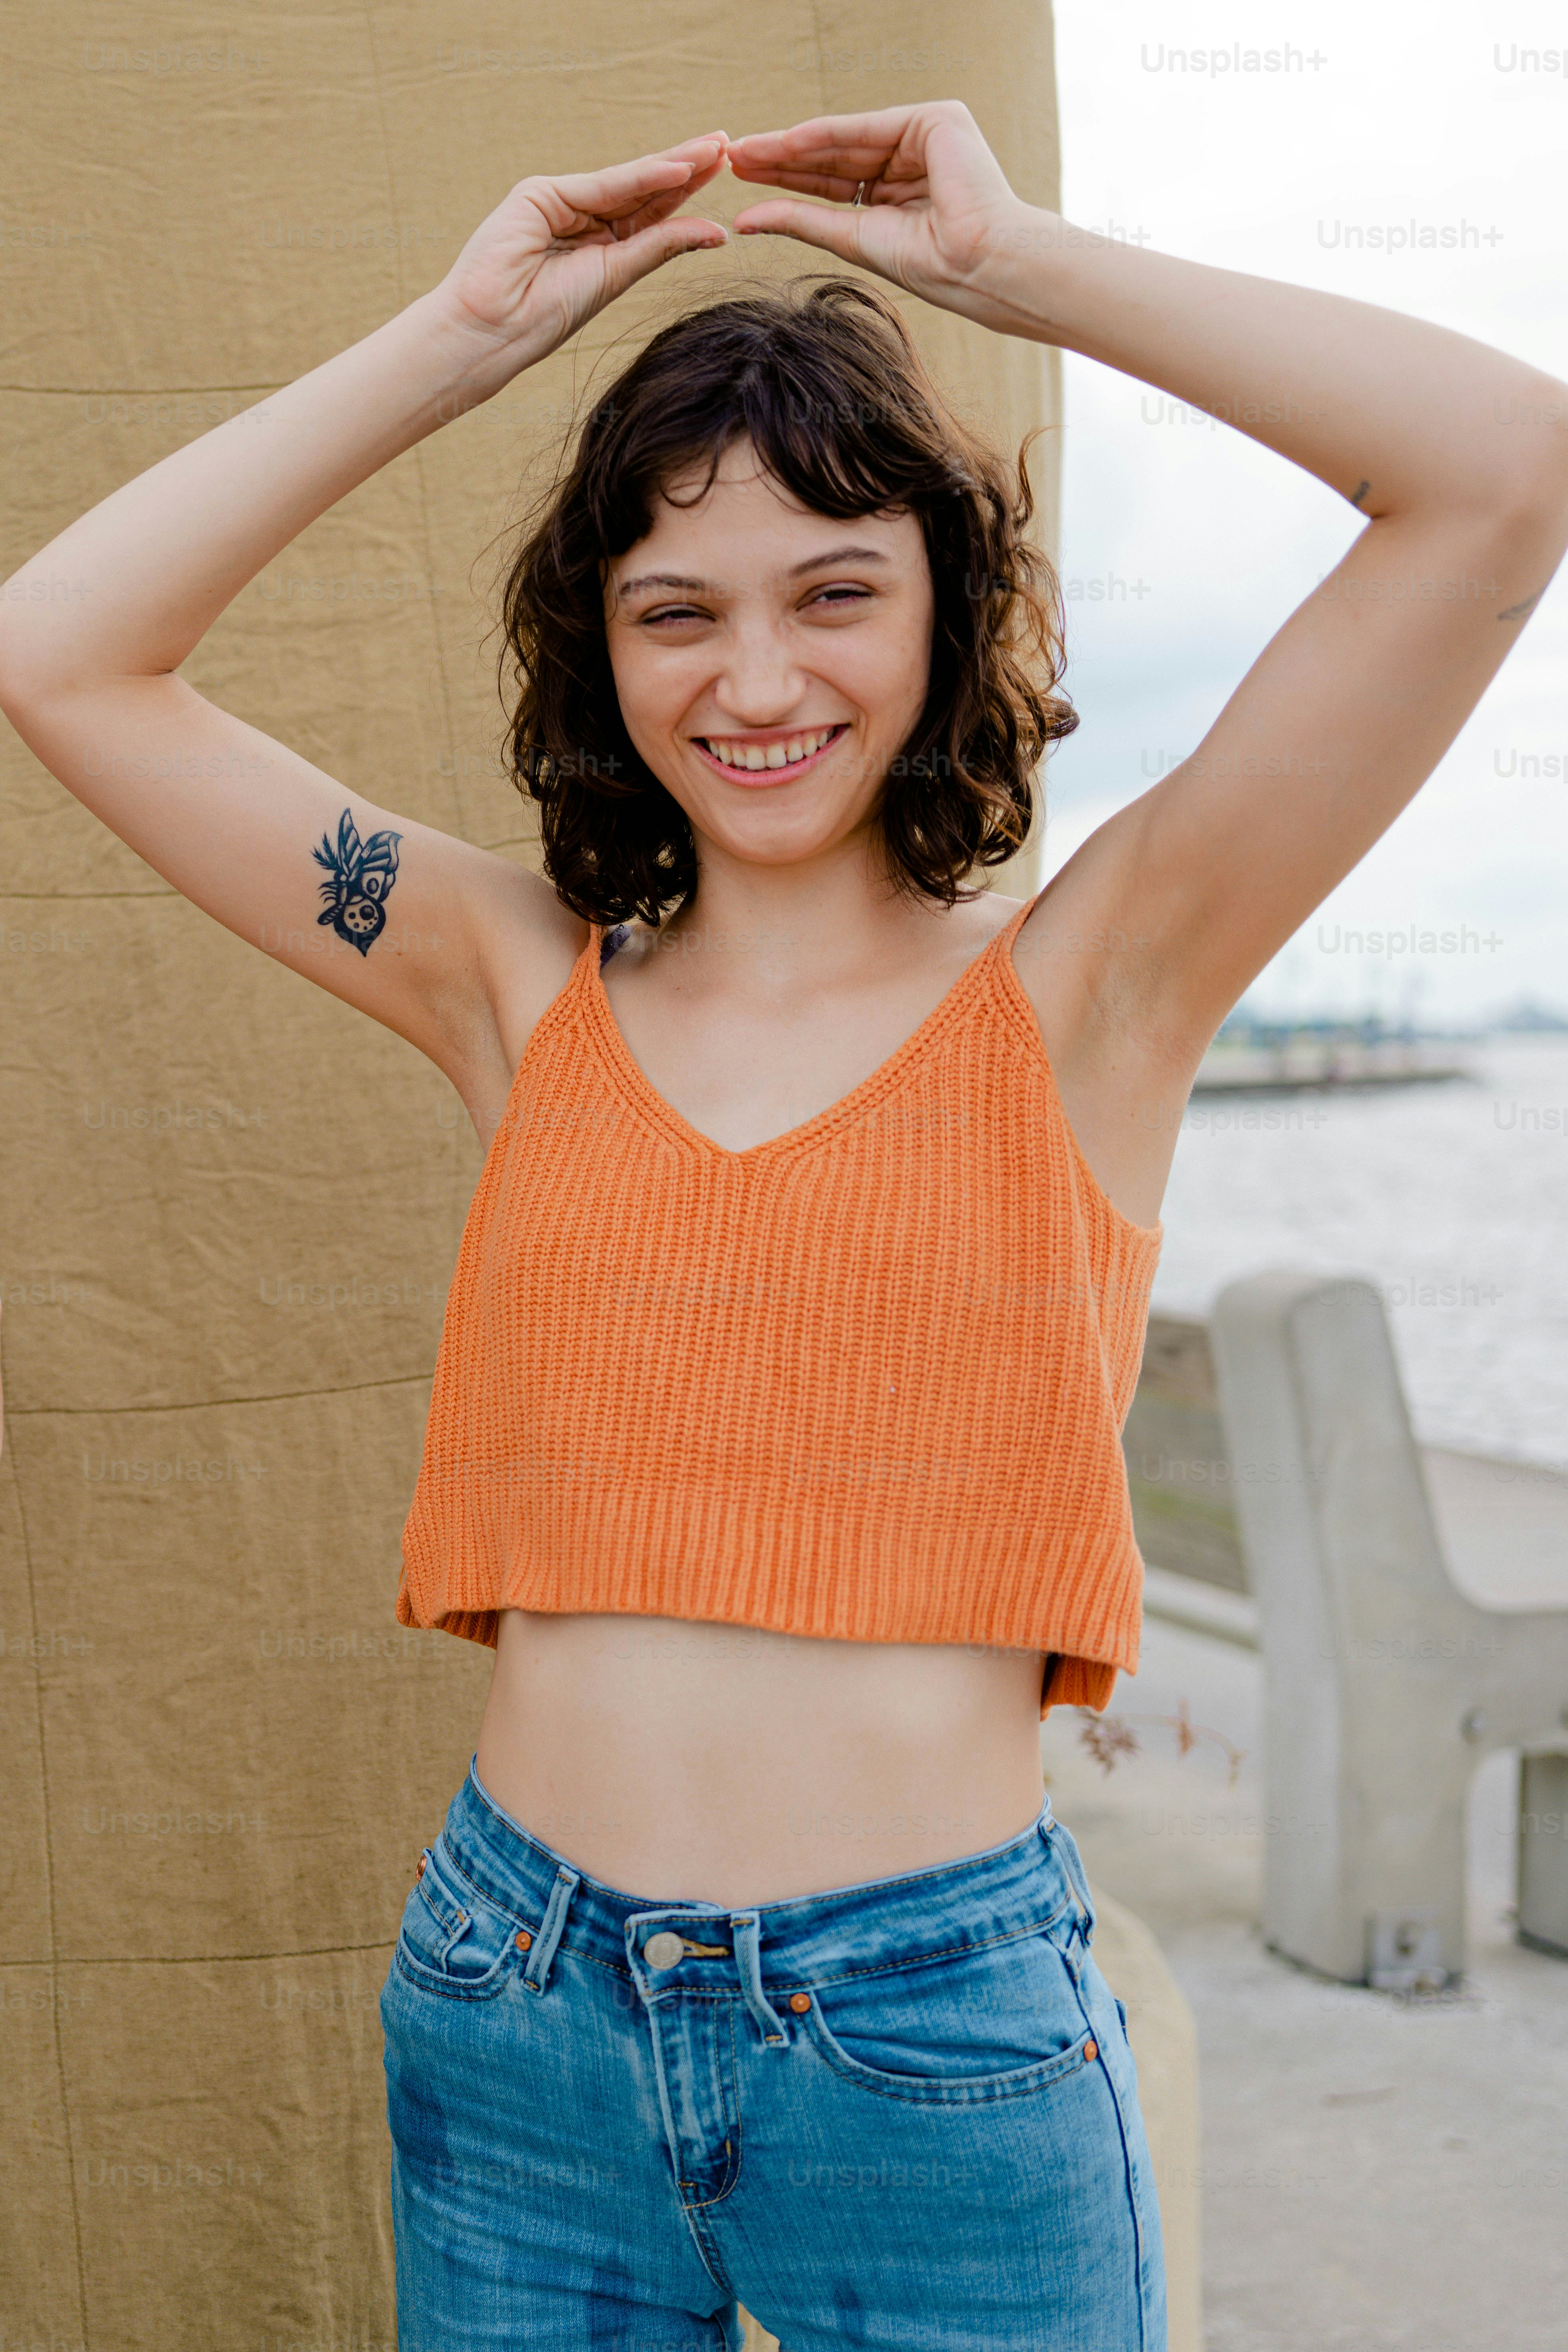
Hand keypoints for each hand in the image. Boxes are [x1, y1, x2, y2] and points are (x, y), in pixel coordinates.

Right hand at [434, 134, 729, 374]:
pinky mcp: (542, 193)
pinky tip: (680, 170)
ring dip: (674, 164)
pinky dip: (643, 177)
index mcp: (599, 244)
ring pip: (629, 180)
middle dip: (686, 166)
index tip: (723, 175)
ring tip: (715, 148)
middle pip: (644, 188)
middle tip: (727, 144)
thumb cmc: (545, 316)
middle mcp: (582, 217)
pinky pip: (605, 186)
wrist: (492, 329)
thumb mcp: (615, 277)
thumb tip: (715, 232)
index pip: (651, 211)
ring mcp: (561, 201)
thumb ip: (659, 247)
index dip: (687, 192)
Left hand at [726, 102, 1026, 321]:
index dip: (787, 179)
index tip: (744, 180)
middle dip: (781, 159)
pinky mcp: (936, 120)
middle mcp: (913, 159)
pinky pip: (865, 127)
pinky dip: (822, 135)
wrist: (977, 265)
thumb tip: (745, 219)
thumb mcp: (852, 239)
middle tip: (733, 159)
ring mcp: (926, 136)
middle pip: (834, 157)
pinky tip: (782, 143)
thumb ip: (801, 220)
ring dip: (791, 146)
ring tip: (745, 153)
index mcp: (902, 193)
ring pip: (844, 139)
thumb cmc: (930, 267)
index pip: (834, 180)